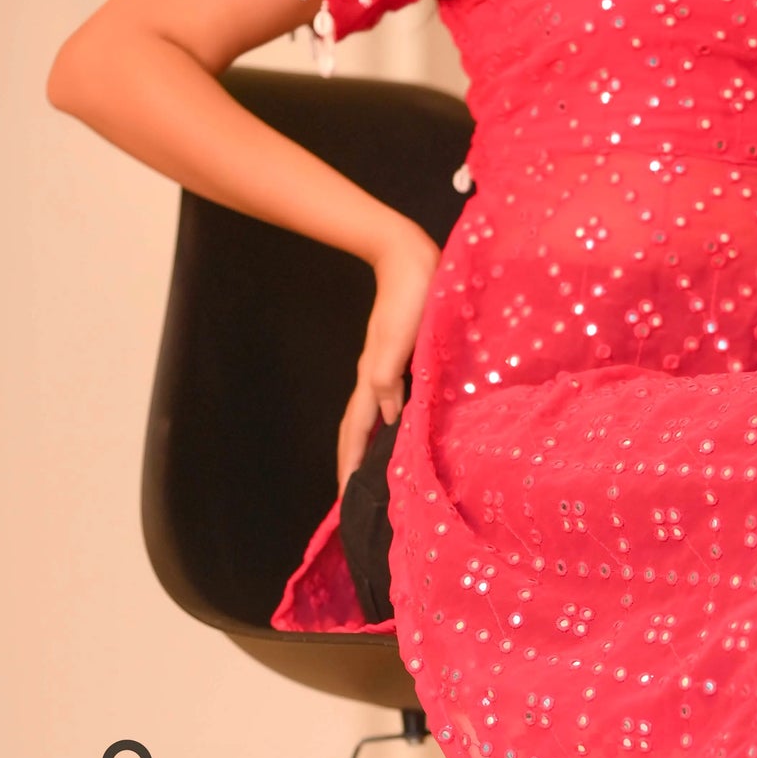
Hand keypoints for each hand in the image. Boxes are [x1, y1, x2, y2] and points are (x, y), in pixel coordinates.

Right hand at [336, 222, 440, 493]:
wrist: (410, 258)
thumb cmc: (410, 297)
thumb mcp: (399, 338)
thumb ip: (388, 377)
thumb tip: (387, 417)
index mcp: (372, 377)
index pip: (356, 431)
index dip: (351, 464)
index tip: (345, 498)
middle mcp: (374, 378)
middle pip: (356, 430)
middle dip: (351, 464)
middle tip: (351, 498)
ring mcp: (385, 369)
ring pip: (370, 418)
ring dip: (366, 447)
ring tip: (369, 475)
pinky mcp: (399, 359)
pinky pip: (388, 402)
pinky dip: (386, 425)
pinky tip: (397, 431)